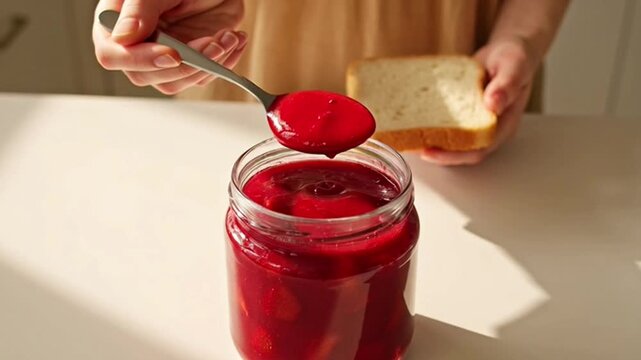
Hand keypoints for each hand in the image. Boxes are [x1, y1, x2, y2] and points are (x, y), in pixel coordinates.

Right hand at [93, 0, 245, 94]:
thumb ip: (139, 10)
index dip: (141, 60)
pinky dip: (223, 63)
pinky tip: (233, 39)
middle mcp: (137, 45)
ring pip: (176, 83)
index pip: (112, 55)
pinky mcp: (189, 64)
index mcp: (117, 23)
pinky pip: (201, 78)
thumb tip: (123, 38)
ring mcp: (162, 57)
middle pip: (146, 75)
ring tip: (228, 37)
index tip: (172, 55)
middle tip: (213, 44)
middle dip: (185, 64)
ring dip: (207, 66)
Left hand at [421, 37, 537, 164]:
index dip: (454, 155)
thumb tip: (493, 104)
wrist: (506, 49)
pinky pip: (447, 126)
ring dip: (431, 142)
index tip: (430, 152)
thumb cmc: (514, 56)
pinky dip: (431, 127)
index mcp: (503, 124)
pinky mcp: (463, 115)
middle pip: (462, 152)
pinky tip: (412, 123)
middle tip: (413, 147)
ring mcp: (475, 123)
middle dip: (437, 154)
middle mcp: (489, 128)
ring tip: (408, 139)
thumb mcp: (513, 65)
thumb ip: (506, 85)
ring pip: (453, 142)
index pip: (478, 149)